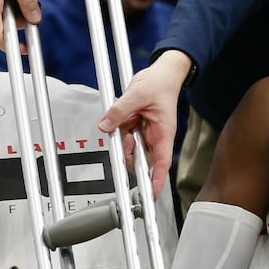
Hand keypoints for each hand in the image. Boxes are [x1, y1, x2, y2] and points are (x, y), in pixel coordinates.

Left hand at [98, 49, 191, 197]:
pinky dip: (119, 130)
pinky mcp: (136, 126)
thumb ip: (120, 110)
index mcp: (164, 133)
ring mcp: (145, 133)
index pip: (161, 164)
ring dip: (122, 140)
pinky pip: (124, 135)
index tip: (150, 196)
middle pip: (141, 159)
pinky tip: (121, 118)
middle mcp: (155, 137)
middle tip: (124, 136)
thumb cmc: (160, 83)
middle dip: (129, 153)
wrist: (161, 72)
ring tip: (124, 122)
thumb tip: (104, 125)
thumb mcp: (138, 95)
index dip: (156, 182)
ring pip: (130, 148)